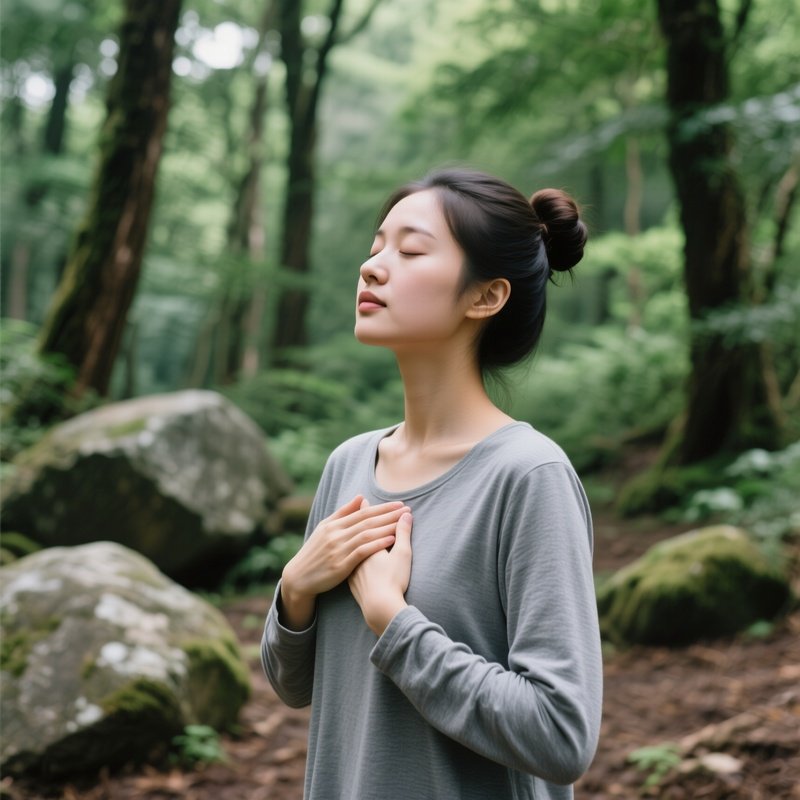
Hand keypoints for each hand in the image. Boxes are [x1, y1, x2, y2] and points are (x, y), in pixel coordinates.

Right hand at [280, 495, 408, 629]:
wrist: (299, 577)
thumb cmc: (315, 552)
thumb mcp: (325, 529)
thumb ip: (343, 513)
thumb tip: (361, 496)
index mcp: (333, 524)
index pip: (363, 512)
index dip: (382, 508)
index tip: (399, 504)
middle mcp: (336, 534)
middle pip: (367, 521)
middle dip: (389, 514)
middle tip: (407, 509)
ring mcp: (338, 549)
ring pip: (367, 534)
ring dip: (386, 527)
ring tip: (403, 523)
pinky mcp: (341, 564)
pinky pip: (362, 551)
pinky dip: (377, 544)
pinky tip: (391, 540)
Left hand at [349, 502, 412, 635]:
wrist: (379, 609)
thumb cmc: (394, 580)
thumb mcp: (403, 553)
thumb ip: (404, 533)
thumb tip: (406, 515)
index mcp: (368, 545)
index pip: (365, 523)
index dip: (366, 511)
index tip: (363, 500)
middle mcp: (356, 555)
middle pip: (355, 534)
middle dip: (357, 523)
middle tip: (356, 511)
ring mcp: (352, 569)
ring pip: (349, 550)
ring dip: (352, 540)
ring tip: (353, 534)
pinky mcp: (351, 583)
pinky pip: (348, 564)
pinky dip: (350, 556)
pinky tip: (349, 558)